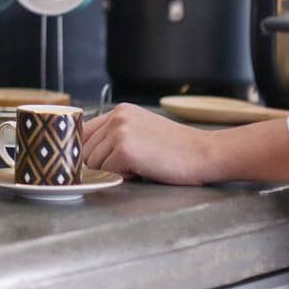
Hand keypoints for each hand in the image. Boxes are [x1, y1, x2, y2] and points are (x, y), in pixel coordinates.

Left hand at [81, 104, 215, 185]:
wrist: (204, 153)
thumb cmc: (178, 148)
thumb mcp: (142, 130)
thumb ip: (116, 135)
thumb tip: (88, 153)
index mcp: (120, 111)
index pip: (84, 131)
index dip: (86, 150)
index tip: (95, 162)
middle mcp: (117, 117)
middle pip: (86, 150)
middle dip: (102, 164)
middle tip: (130, 166)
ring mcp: (120, 132)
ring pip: (94, 163)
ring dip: (113, 171)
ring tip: (139, 166)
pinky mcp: (125, 150)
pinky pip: (108, 171)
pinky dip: (123, 177)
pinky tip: (142, 170)